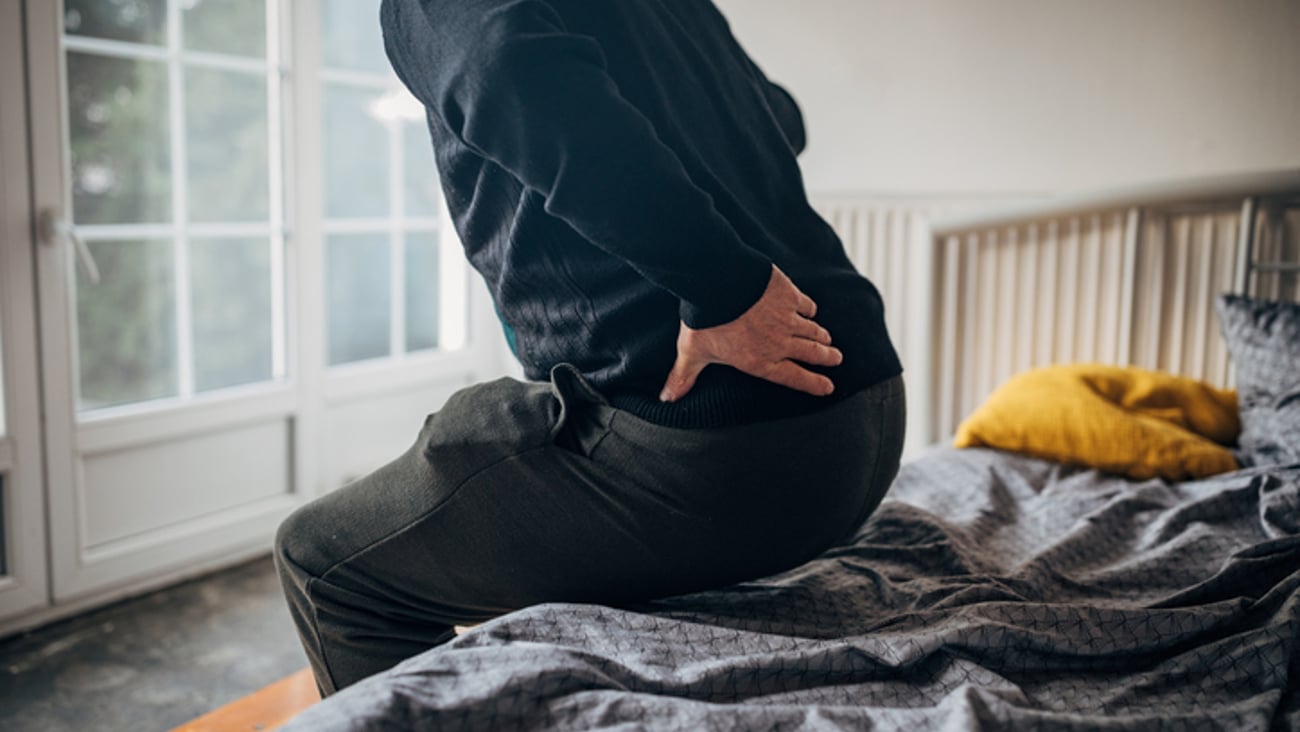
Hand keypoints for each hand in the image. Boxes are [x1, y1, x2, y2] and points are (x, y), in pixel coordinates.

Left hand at [659, 265, 841, 401]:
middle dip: (826, 358)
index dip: (813, 383)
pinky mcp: (789, 295)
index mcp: (760, 362)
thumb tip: (666, 399)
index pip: (793, 377)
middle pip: (811, 353)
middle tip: (837, 359)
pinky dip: (810, 308)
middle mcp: (779, 343)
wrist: (718, 283)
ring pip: (812, 331)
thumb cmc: (705, 321)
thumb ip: (684, 376)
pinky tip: (810, 309)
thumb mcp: (692, 353)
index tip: (828, 387)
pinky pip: (806, 304)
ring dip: (821, 336)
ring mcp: (787, 318)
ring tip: (827, 339)